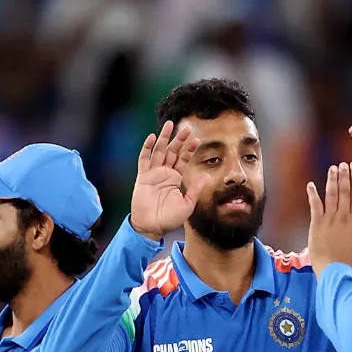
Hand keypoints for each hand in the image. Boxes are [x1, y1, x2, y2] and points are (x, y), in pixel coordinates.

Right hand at [129, 121, 212, 239]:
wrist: (152, 227)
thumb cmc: (170, 218)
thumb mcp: (188, 203)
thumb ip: (196, 188)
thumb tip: (208, 176)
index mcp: (177, 178)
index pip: (184, 159)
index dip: (189, 149)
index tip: (197, 139)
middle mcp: (165, 173)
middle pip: (173, 151)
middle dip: (179, 139)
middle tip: (187, 127)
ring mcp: (154, 173)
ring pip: (159, 151)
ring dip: (164, 138)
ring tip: (169, 125)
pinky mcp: (143, 176)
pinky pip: (144, 159)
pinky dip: (147, 148)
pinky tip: (152, 138)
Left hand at [306, 162, 351, 277]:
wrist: (334, 271)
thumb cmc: (351, 264)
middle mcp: (344, 218)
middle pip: (345, 192)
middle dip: (345, 176)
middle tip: (344, 164)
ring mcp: (330, 220)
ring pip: (331, 195)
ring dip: (332, 180)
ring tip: (333, 168)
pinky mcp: (317, 224)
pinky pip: (314, 206)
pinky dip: (312, 194)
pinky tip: (310, 184)